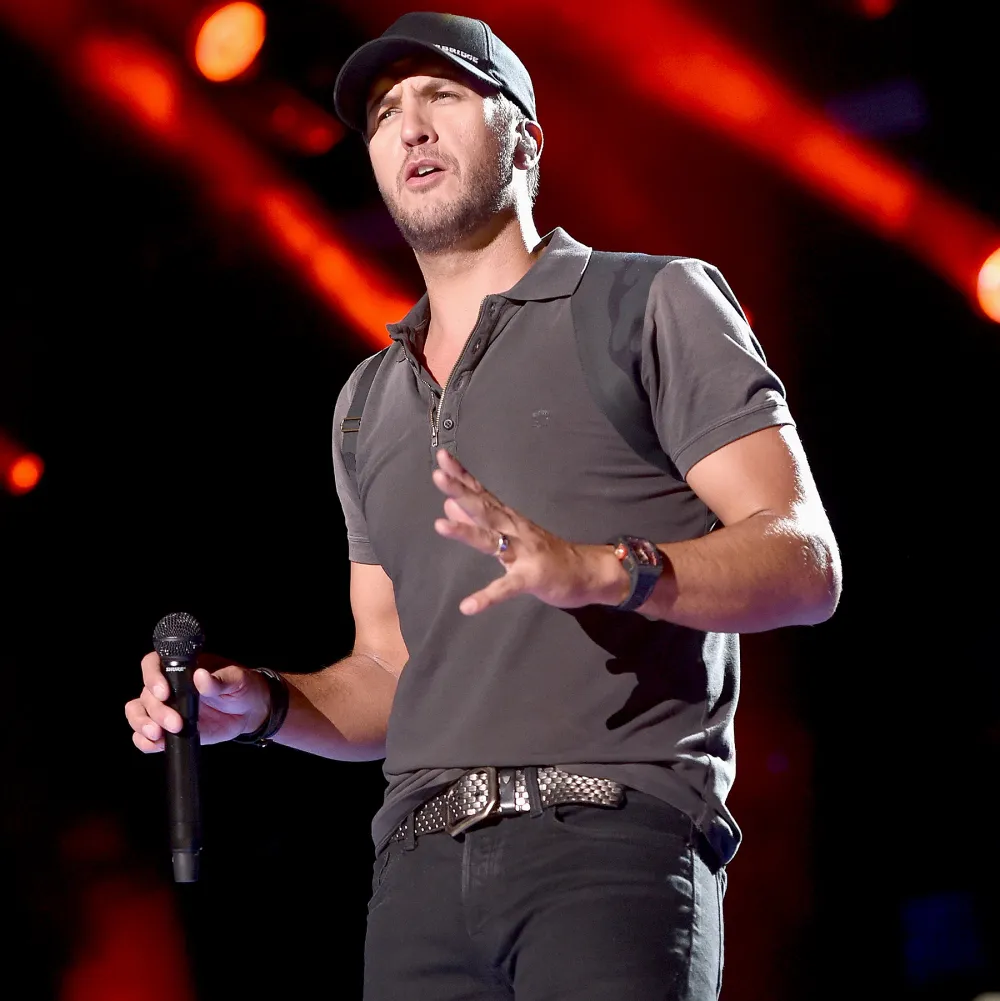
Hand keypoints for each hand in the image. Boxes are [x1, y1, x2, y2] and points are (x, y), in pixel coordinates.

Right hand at [125, 652, 269, 752]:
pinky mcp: (169, 729)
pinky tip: (155, 744)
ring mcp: (166, 708)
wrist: (249, 710)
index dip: (152, 677)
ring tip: (158, 734)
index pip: (153, 664)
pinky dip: (144, 741)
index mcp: (182, 667)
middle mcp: (168, 686)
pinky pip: (146, 736)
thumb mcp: (236, 679)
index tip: (164, 692)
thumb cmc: (242, 686)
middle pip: (145, 694)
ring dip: (142, 725)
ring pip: (138, 713)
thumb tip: (201, 676)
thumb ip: (219, 680)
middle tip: (175, 722)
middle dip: (156, 711)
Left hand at [431, 449, 628, 614]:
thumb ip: (481, 520)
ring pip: (492, 540)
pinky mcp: (531, 578)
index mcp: (508, 519)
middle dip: (461, 492)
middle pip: (484, 508)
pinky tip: (469, 606)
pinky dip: (488, 597)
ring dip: (466, 531)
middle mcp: (514, 530)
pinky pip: (507, 587)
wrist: (587, 572)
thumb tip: (449, 502)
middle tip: (438, 476)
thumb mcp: (510, 533)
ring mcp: (524, 553)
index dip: (462, 476)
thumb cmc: (545, 553)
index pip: (482, 493)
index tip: (442, 457)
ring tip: (440, 525)